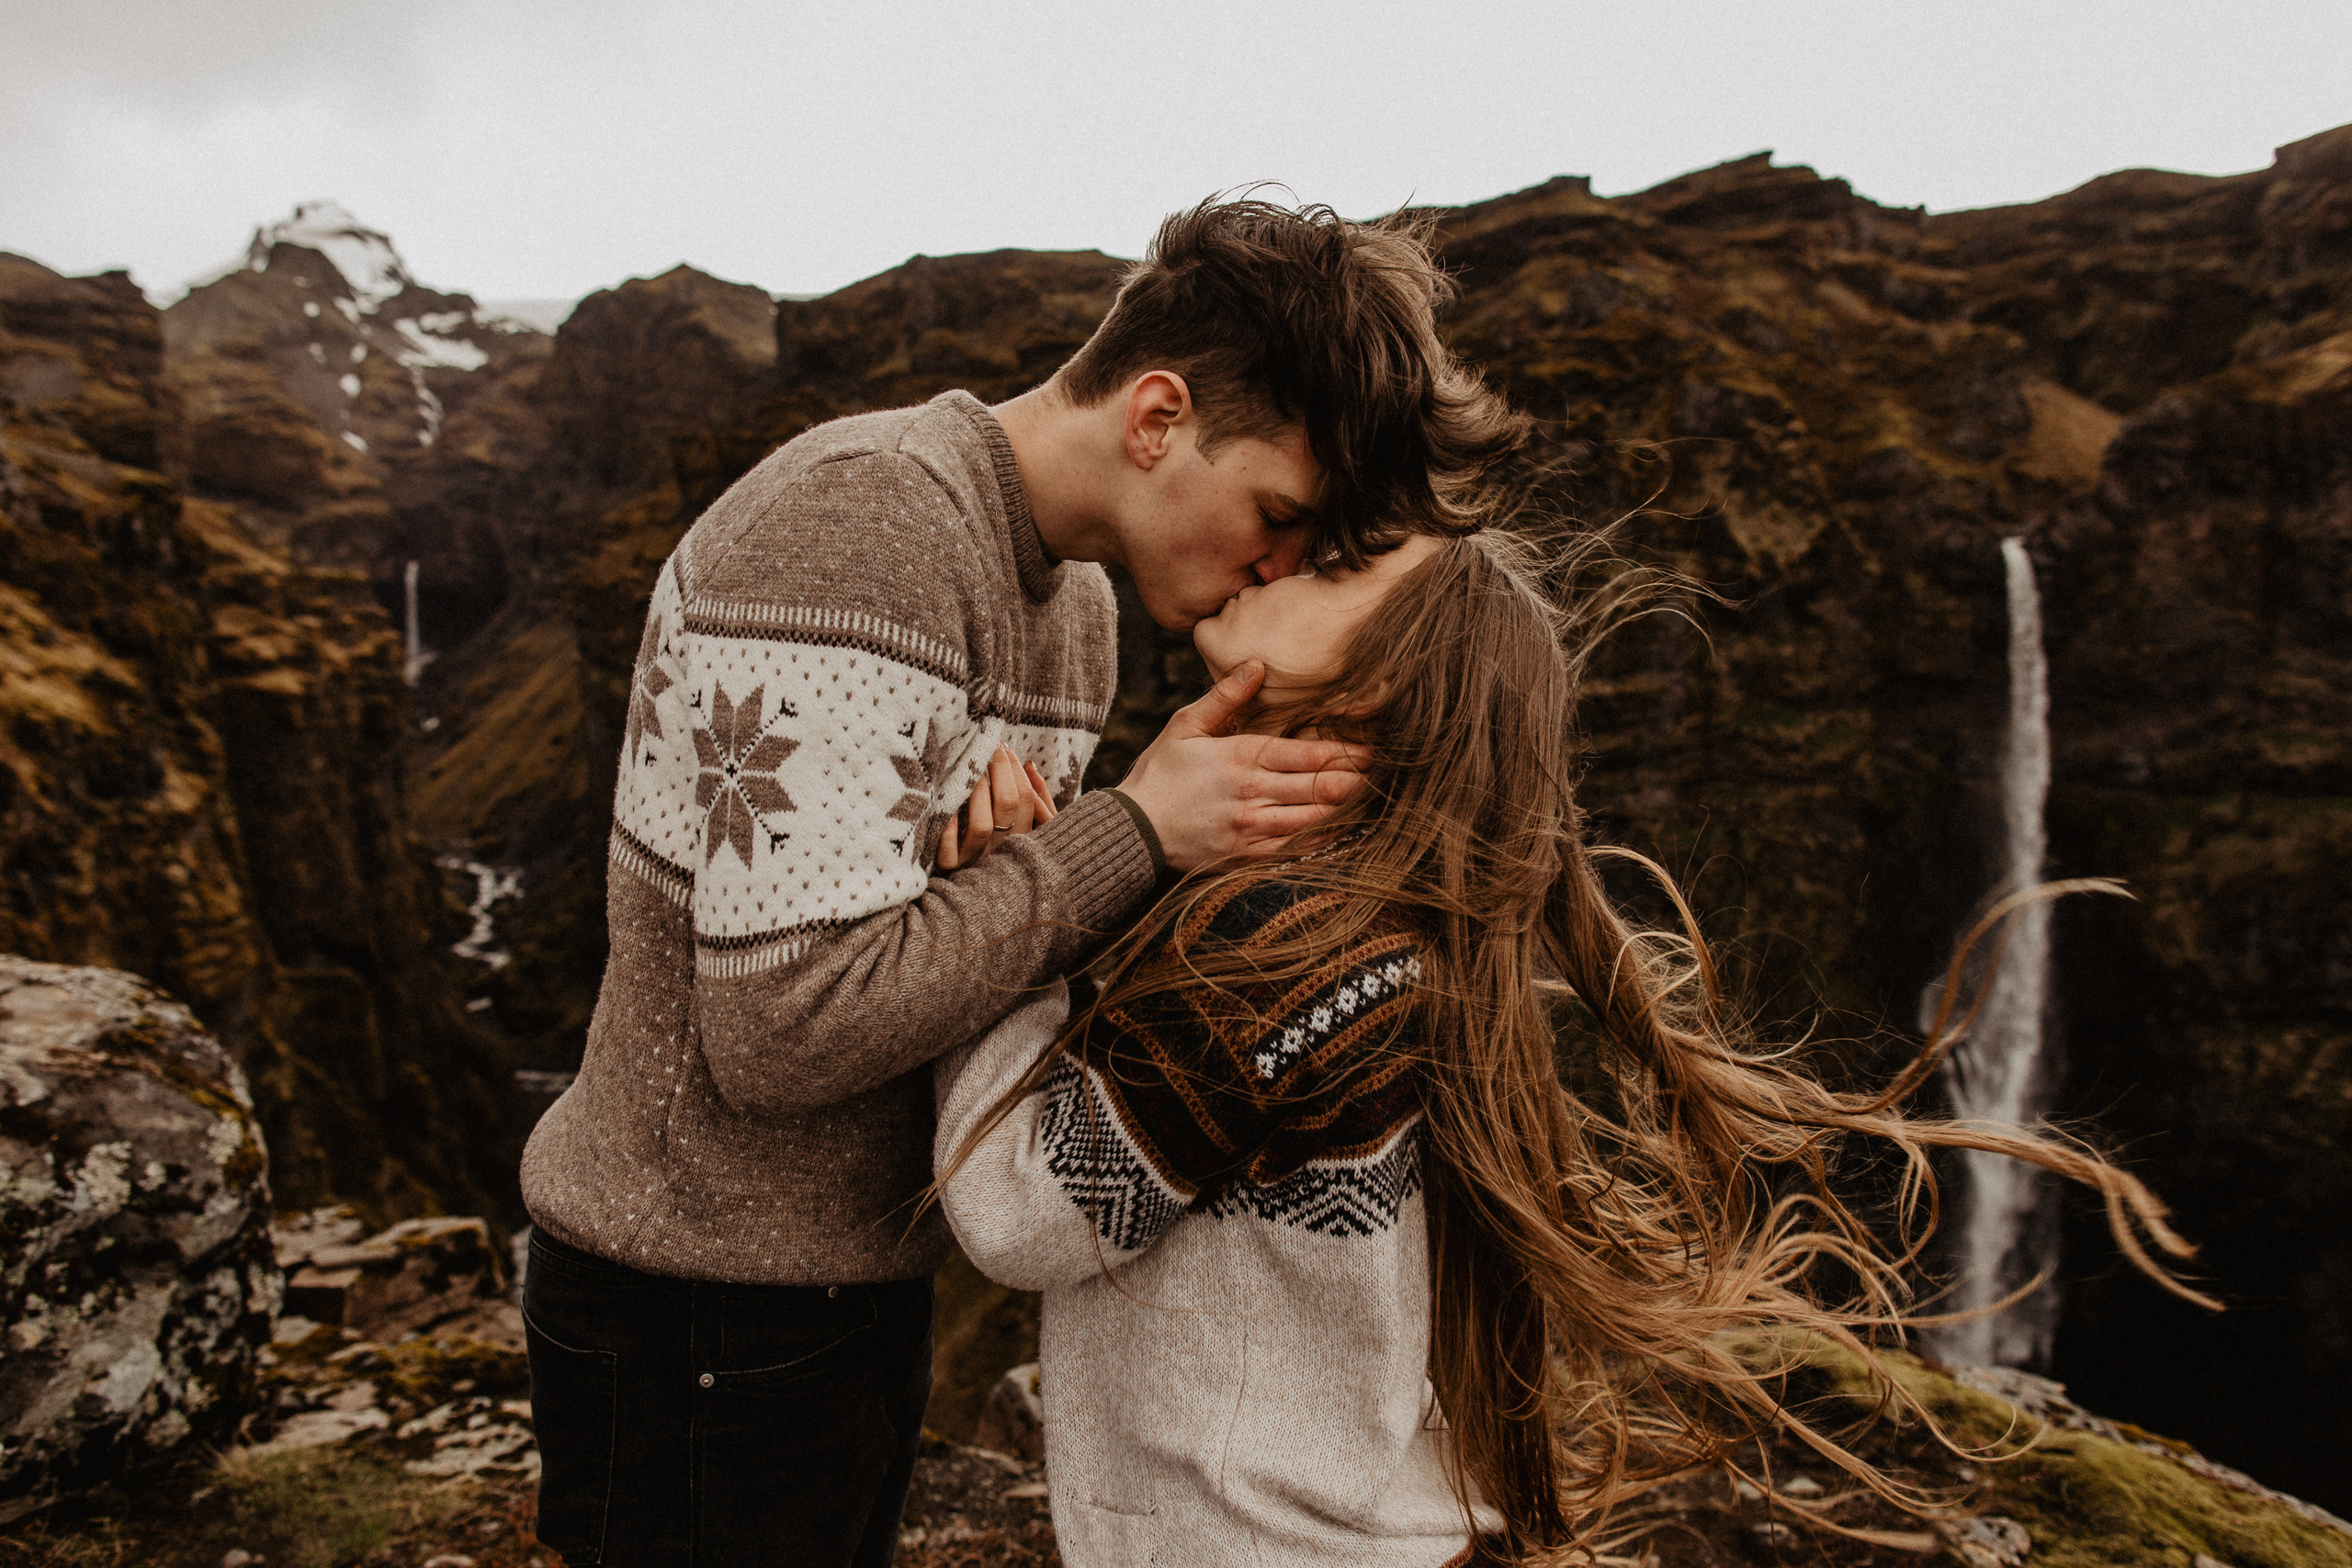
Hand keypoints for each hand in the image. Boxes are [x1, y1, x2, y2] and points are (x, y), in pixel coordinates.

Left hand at [936, 748, 1057, 869]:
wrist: (976, 900)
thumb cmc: (1001, 851)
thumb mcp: (1025, 827)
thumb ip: (1036, 799)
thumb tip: (1030, 765)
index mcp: (1024, 840)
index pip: (1026, 799)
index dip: (1015, 770)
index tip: (1004, 747)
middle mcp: (1003, 850)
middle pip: (1007, 806)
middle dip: (999, 771)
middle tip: (989, 747)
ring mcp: (977, 861)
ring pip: (982, 826)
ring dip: (977, 793)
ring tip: (971, 770)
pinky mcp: (951, 871)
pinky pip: (948, 853)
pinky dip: (946, 830)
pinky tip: (945, 808)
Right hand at [1116, 661, 1365, 871]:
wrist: (1133, 830)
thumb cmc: (1160, 774)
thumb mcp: (1186, 726)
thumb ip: (1225, 697)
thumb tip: (1257, 665)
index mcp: (1241, 757)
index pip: (1306, 755)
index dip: (1344, 754)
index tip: (1372, 751)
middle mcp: (1252, 793)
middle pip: (1318, 788)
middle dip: (1355, 781)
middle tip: (1385, 775)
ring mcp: (1250, 827)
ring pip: (1312, 820)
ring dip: (1344, 811)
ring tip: (1371, 801)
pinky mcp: (1246, 854)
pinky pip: (1293, 849)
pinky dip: (1321, 841)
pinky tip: (1342, 834)